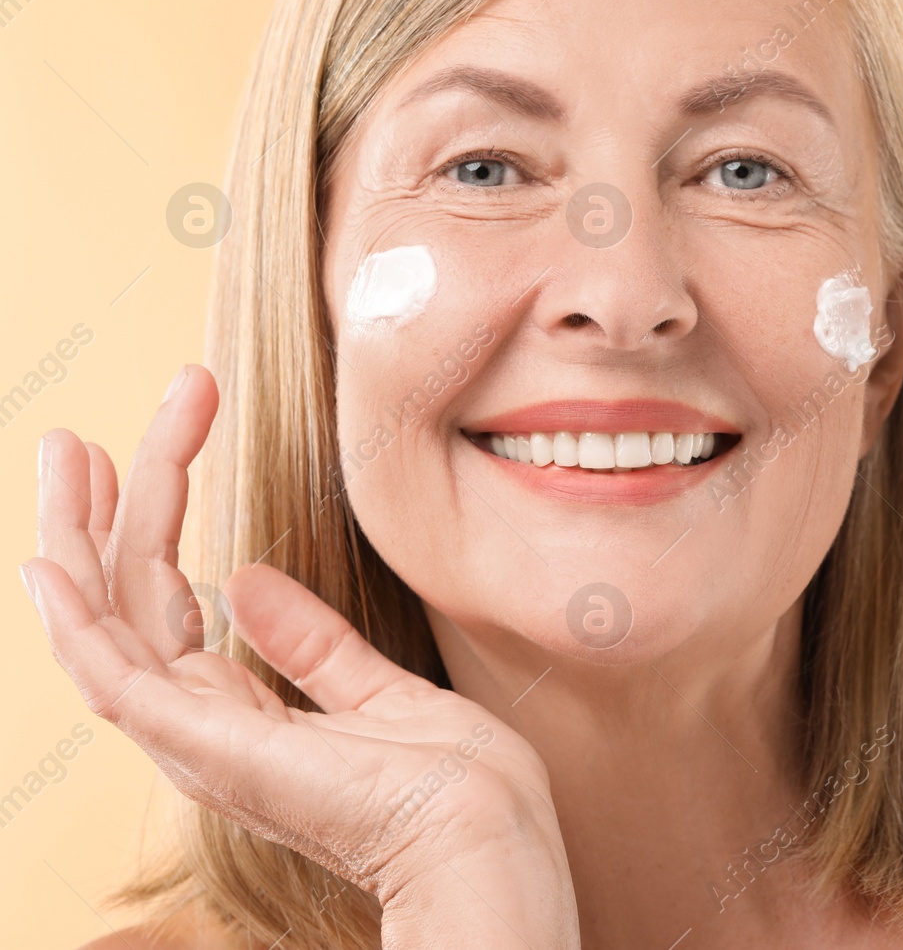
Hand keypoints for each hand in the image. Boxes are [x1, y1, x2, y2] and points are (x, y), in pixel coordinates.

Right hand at [24, 364, 578, 946]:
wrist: (485, 833)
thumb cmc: (453, 783)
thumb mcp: (379, 689)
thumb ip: (312, 641)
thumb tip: (245, 578)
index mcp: (241, 719)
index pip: (163, 610)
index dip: (150, 526)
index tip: (153, 444)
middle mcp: (203, 733)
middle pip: (125, 606)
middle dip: (102, 514)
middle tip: (78, 436)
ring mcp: (198, 745)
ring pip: (105, 629)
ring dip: (79, 537)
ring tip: (69, 450)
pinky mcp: (207, 749)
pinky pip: (115, 679)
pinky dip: (74, 620)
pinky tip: (51, 560)